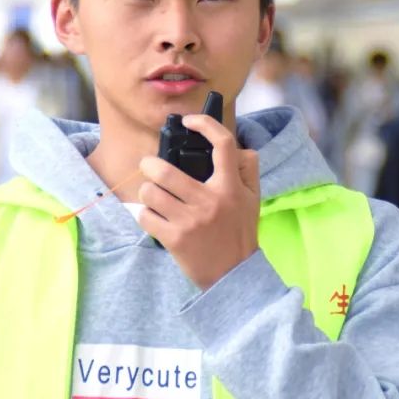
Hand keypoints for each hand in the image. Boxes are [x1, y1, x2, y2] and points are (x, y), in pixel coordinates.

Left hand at [137, 114, 260, 290]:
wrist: (234, 276)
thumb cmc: (241, 234)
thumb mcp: (253, 200)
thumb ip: (248, 171)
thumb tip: (239, 147)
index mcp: (231, 187)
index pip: (223, 144)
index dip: (205, 124)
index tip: (190, 121)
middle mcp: (210, 201)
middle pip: (166, 170)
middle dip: (149, 164)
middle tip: (149, 166)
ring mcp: (190, 221)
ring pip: (151, 192)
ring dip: (147, 192)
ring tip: (153, 195)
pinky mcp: (175, 239)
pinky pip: (145, 216)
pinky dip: (144, 214)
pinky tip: (153, 217)